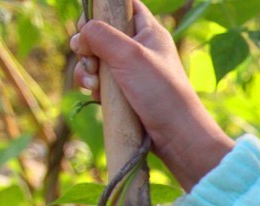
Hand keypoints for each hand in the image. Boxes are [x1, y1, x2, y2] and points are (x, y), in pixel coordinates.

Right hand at [71, 0, 232, 188]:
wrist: (177, 137)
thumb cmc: (161, 93)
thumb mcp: (130, 55)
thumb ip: (101, 35)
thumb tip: (82, 33)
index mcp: (149, 32)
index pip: (123, 5)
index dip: (102, 10)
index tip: (90, 24)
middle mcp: (141, 49)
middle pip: (101, 33)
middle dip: (87, 45)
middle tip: (90, 58)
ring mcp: (131, 72)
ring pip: (95, 58)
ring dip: (87, 68)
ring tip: (94, 82)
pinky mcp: (124, 92)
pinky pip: (99, 81)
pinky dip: (92, 85)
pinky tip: (95, 94)